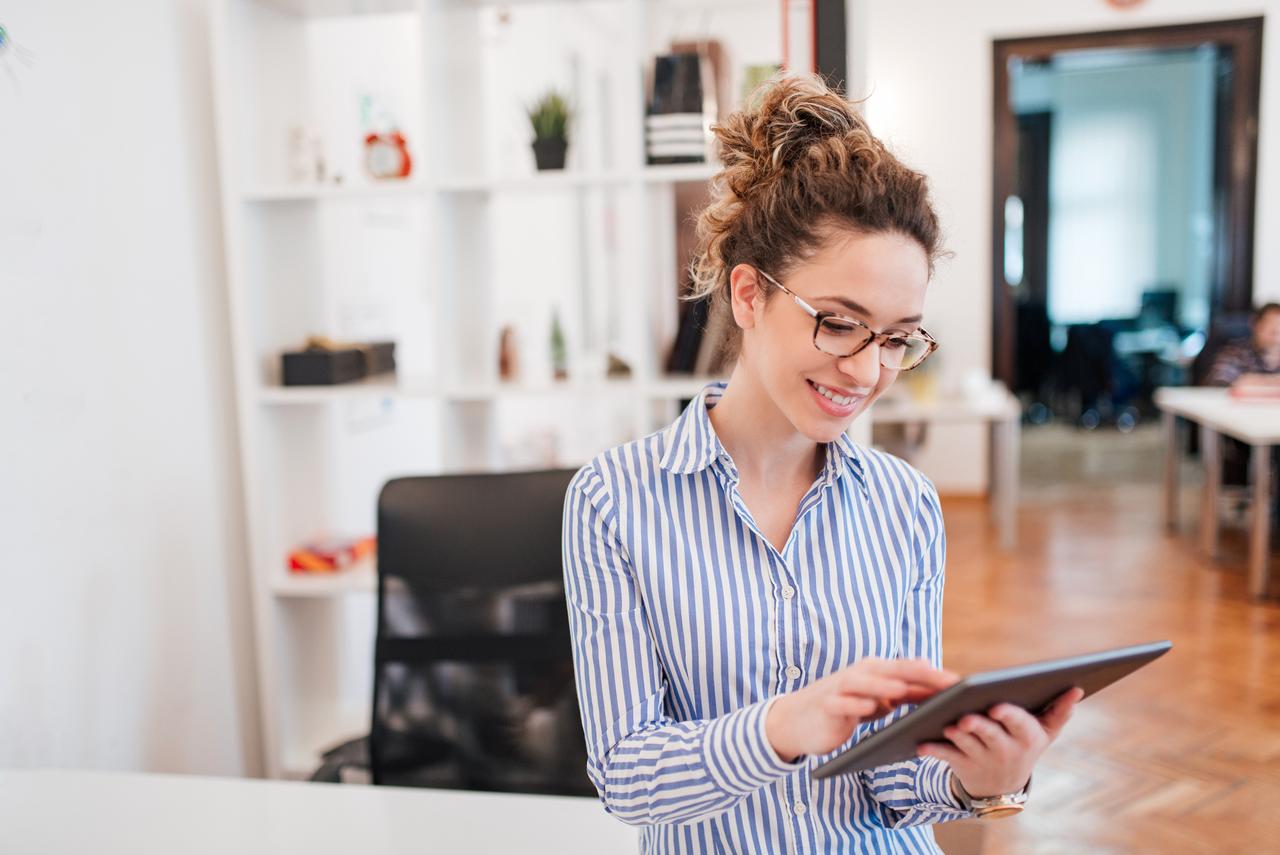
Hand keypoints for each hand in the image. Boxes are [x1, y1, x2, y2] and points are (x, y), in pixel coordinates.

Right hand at [766, 658, 958, 761]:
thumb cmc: (843, 708)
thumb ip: (901, 690)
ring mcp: (841, 688)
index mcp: (875, 672)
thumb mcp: (876, 699)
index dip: (935, 676)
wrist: (799, 720)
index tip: (963, 683)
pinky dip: (854, 703)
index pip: (910, 670)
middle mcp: (860, 674)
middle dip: (920, 675)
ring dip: (884, 684)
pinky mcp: (826, 706)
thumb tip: (932, 675)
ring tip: (905, 689)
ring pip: (865, 682)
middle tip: (946, 682)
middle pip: (893, 670)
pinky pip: (841, 703)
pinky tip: (868, 707)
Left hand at [917, 687, 1084, 797]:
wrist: (1002, 785)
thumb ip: (1059, 711)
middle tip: (965, 718)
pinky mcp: (962, 766)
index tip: (997, 706)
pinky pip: (946, 757)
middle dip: (978, 726)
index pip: (1019, 724)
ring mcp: (983, 760)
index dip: (1008, 716)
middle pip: (990, 735)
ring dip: (955, 735)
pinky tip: (920, 743)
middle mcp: (1006, 750)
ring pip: (967, 745)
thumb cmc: (1023, 744)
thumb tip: (1077, 689)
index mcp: (1027, 737)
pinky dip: (933, 750)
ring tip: (946, 724)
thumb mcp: (1044, 732)